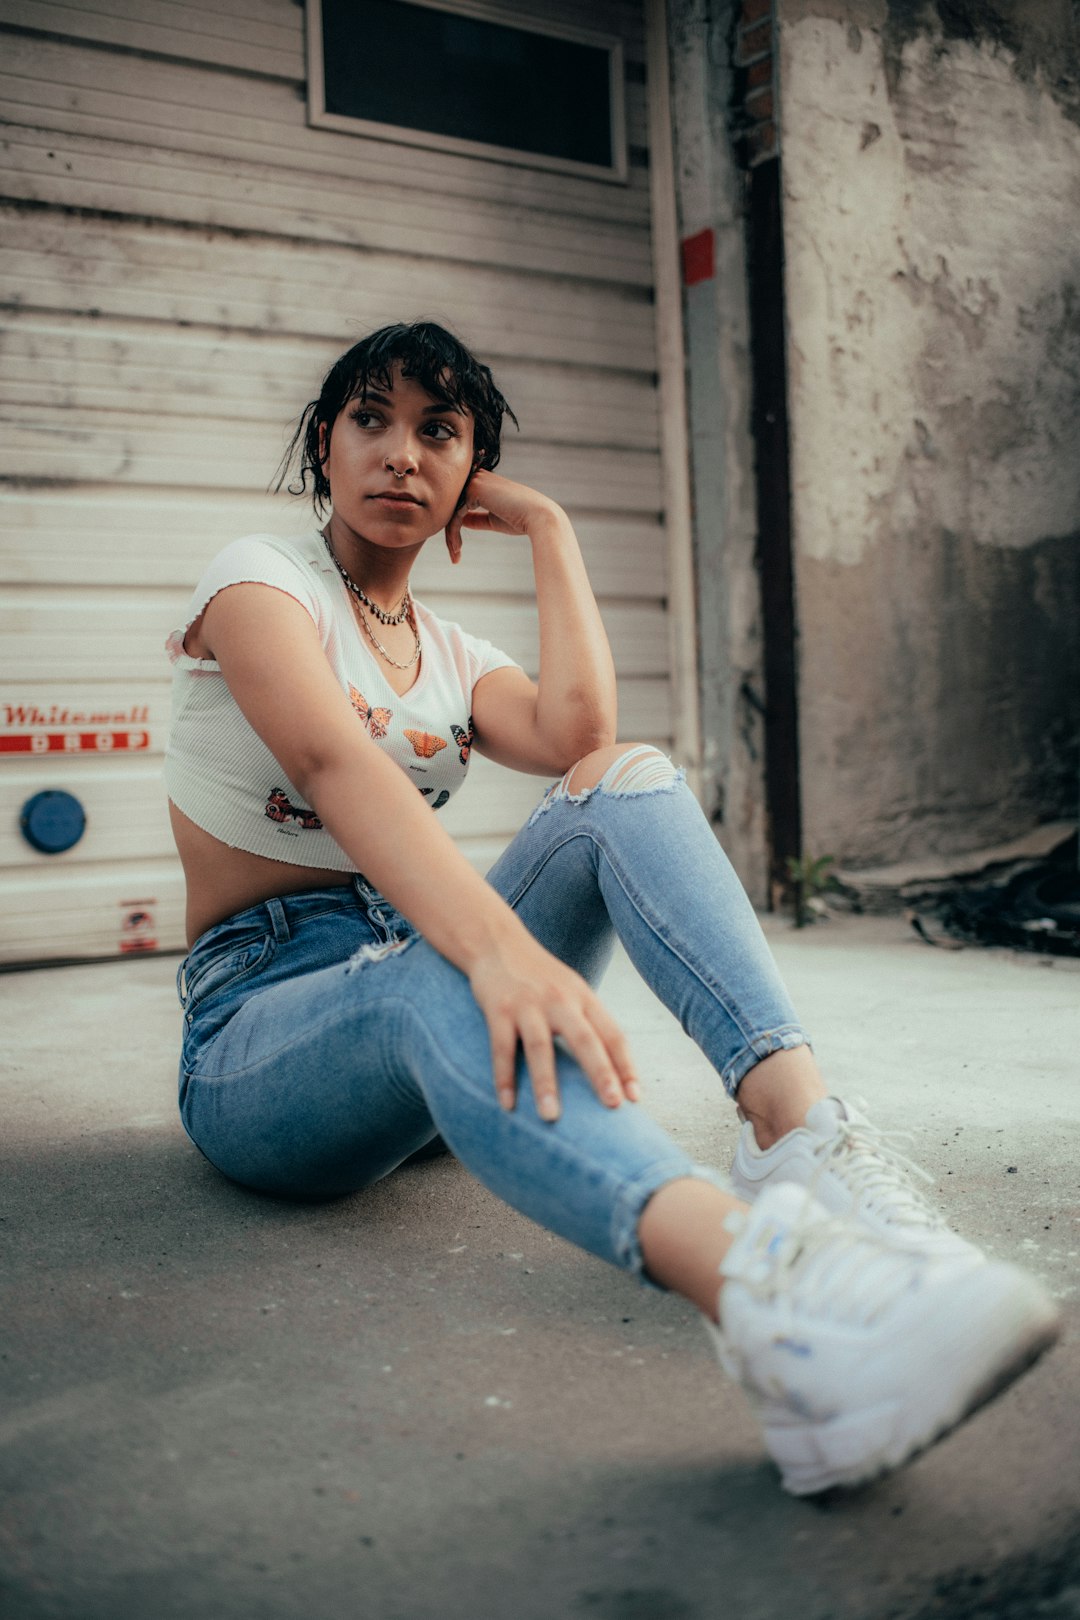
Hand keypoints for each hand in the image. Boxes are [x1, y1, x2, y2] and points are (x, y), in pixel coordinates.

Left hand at [445, 469, 562, 563]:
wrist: (539, 517)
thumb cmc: (521, 520)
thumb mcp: (493, 519)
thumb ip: (477, 518)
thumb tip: (459, 521)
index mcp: (483, 481)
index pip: (460, 504)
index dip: (456, 526)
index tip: (457, 547)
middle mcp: (477, 476)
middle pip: (452, 507)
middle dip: (450, 533)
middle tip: (454, 556)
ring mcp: (474, 481)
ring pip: (451, 511)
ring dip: (451, 537)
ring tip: (456, 556)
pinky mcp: (473, 489)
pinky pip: (455, 515)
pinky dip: (454, 534)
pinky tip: (458, 549)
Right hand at [468, 933, 640, 1120]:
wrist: (497, 942)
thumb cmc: (541, 977)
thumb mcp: (572, 991)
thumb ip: (589, 1024)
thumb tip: (612, 1071)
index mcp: (584, 998)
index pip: (613, 1035)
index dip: (626, 1067)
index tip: (635, 1098)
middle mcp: (561, 1000)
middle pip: (585, 1040)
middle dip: (600, 1073)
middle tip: (612, 1106)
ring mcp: (528, 1005)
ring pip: (540, 1047)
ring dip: (546, 1084)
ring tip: (551, 1117)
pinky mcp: (498, 1009)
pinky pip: (502, 1048)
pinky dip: (504, 1077)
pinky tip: (508, 1104)